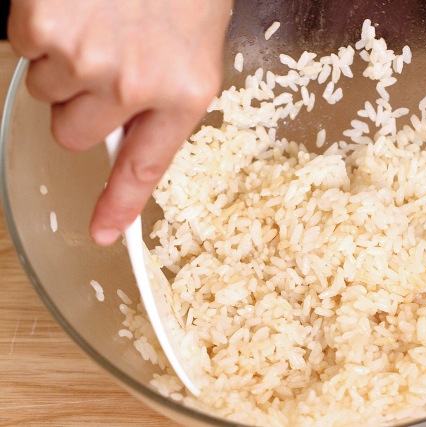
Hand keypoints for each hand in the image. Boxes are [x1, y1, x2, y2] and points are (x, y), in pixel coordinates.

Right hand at [8, 0, 231, 244]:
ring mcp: (87, 59)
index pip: (145, 167)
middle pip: (72, 132)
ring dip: (61, 61)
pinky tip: (73, 5)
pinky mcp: (43, 28)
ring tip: (95, 20)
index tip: (101, 235)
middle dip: (79, 101)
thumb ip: (160, 101)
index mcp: (184, 94)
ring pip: (44, 91)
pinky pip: (21, 49)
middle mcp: (136, 86)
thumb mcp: (191, 50)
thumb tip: (121, 140)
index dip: (118, 206)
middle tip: (103, 56)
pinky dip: (38, 28)